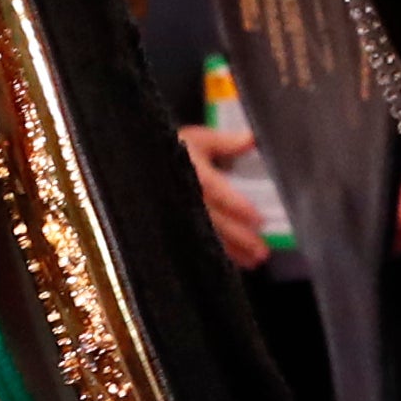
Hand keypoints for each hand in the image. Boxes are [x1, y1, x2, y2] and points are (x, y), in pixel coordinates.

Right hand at [177, 125, 272, 269]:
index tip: (258, 220)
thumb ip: (226, 142)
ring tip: (253, 260)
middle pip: (215, 222)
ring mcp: (179, 215)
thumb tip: (252, 139)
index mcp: (192, 176)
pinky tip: (232, 261)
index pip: (217, 193)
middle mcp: (185, 199)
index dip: (237, 207)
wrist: (138, 166)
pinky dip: (216, 253)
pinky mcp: (175, 227)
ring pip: (207, 237)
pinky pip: (197, 243)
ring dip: (231, 250)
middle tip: (262, 250)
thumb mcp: (197, 141)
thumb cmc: (168, 152)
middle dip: (240, 238)